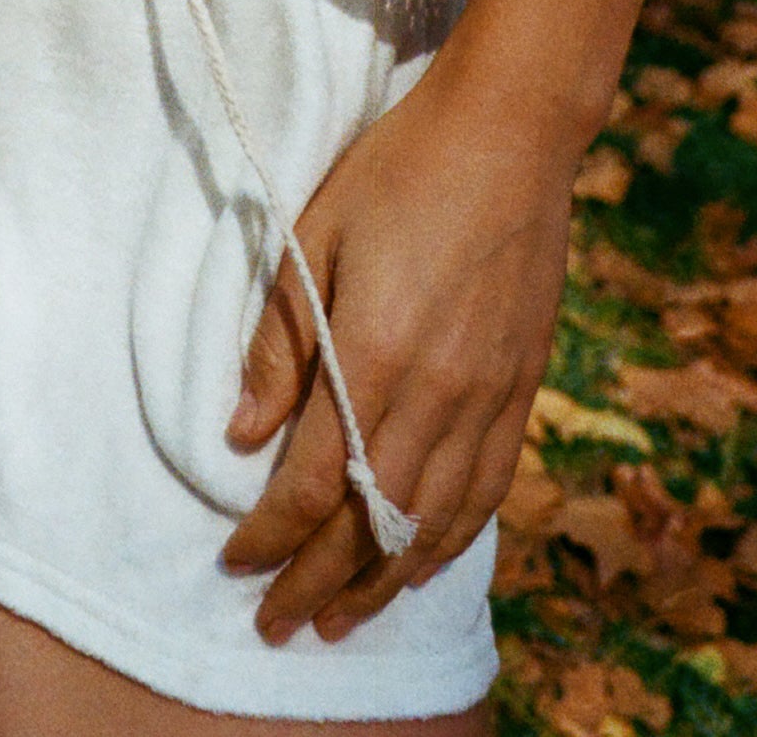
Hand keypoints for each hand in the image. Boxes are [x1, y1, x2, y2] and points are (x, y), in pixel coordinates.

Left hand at [219, 45, 571, 642]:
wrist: (510, 130)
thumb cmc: (399, 169)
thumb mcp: (316, 236)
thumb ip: (281, 342)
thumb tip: (242, 434)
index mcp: (376, 351)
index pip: (314, 481)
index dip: (270, 536)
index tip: (235, 563)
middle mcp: (438, 391)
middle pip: (372, 521)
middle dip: (318, 583)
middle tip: (277, 626)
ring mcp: (489, 394)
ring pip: (433, 522)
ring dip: (383, 581)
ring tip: (342, 618)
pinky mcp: (522, 385)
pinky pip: (486, 490)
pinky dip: (450, 541)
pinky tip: (422, 563)